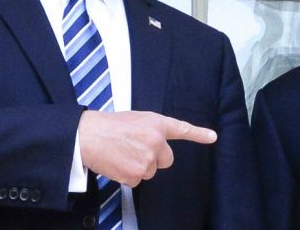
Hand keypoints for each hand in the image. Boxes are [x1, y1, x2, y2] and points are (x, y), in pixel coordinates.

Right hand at [78, 110, 216, 186]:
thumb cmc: (109, 126)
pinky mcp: (136, 174)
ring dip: (138, 165)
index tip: (212, 137)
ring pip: (150, 171)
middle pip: (166, 159)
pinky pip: (137, 180)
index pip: (182, 129)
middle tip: (135, 148)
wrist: (87, 136)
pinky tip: (117, 162)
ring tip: (122, 152)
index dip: (199, 134)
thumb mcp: (136, 119)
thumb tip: (158, 143)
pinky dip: (127, 175)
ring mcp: (147, 159)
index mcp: (155, 123)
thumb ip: (151, 129)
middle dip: (154, 157)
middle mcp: (155, 141)